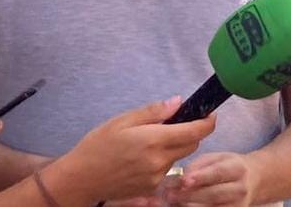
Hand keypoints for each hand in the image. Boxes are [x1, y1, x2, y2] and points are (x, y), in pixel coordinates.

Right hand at [54, 96, 215, 203]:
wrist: (80, 179)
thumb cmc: (97, 145)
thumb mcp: (122, 120)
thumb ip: (154, 111)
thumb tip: (179, 102)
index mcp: (154, 140)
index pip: (195, 132)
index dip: (208, 121)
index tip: (210, 113)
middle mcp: (159, 161)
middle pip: (192, 144)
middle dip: (191, 132)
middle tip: (176, 123)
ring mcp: (156, 177)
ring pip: (179, 157)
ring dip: (175, 146)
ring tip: (152, 140)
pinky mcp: (151, 188)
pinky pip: (167, 170)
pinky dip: (163, 160)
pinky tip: (143, 156)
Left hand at [165, 152, 255, 205]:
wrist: (251, 180)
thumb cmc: (227, 167)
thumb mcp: (216, 158)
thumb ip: (198, 166)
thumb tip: (180, 180)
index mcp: (238, 168)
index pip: (218, 173)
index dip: (201, 177)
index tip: (184, 180)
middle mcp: (241, 188)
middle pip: (214, 194)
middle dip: (190, 195)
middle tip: (170, 194)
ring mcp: (238, 204)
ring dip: (189, 205)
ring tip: (172, 201)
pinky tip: (183, 206)